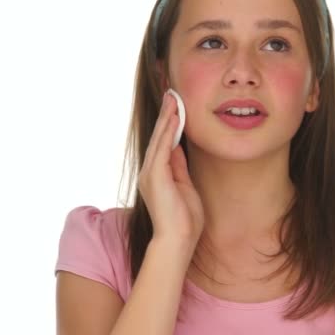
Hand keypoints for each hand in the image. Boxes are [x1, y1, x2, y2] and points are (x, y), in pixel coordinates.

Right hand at [137, 91, 203, 243]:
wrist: (178, 240)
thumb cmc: (185, 219)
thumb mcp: (185, 186)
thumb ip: (179, 167)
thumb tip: (179, 147)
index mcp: (157, 175)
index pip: (163, 144)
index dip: (169, 124)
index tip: (176, 107)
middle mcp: (150, 172)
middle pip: (159, 137)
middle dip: (167, 115)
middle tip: (172, 94)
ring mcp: (150, 174)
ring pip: (159, 139)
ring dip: (167, 118)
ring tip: (174, 99)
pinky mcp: (155, 177)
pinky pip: (162, 148)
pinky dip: (168, 132)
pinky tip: (175, 117)